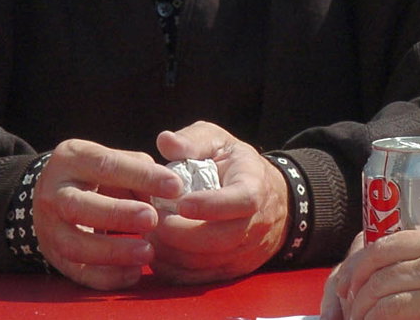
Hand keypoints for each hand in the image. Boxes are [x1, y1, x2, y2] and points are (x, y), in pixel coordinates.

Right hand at [32, 138, 185, 289]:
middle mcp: (53, 193)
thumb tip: (170, 191)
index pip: (105, 164)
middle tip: (153, 219)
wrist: (54, 195)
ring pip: (74, 245)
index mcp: (72, 159)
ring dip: (113, 252)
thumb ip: (141, 171)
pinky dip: (106, 277)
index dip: (141, 176)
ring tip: (148, 252)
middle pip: (78, 206)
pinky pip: (77, 272)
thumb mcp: (114, 160)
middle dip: (118, 214)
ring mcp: (49, 228)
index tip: (175, 187)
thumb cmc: (97, 174)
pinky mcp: (54, 257)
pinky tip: (133, 274)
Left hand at [144, 120, 289, 283]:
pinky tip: (156, 250)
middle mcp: (255, 225)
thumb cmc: (236, 166)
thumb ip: (193, 140)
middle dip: (179, 233)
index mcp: (254, 188)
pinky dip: (172, 268)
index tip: (180, 202)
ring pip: (205, 262)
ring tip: (148, 232)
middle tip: (150, 219)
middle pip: (220, 238)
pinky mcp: (230, 271)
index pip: (241, 201)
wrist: (271, 201)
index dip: (211, 205)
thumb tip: (165, 141)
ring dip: (171, 251)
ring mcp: (244, 252)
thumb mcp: (220, 142)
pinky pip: (198, 278)